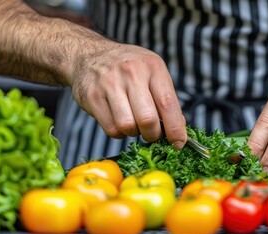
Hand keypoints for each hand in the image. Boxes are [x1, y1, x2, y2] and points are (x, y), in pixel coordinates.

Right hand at [71, 43, 186, 147]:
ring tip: (133, 122)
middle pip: (147, 119)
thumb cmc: (128, 67)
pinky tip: (118, 120)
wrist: (89, 55)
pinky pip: (111, 129)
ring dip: (134, 132)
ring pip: (127, 126)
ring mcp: (109, 84)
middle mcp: (131, 72)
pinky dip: (118, 132)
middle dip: (153, 134)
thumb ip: (166, 98)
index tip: (178, 143)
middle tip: (152, 133)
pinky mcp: (92, 97)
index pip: (168, 103)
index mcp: (152, 67)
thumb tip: (178, 129)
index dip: (175, 128)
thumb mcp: (152, 72)